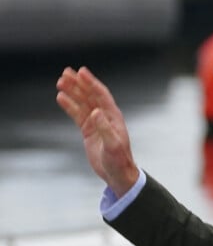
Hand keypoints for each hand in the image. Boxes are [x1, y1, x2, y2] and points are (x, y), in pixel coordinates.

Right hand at [56, 66, 139, 196]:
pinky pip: (77, 114)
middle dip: (79, 83)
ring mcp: (96, 122)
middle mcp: (105, 116)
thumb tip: (95, 112)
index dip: (91, 83)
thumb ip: (104, 128)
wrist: (117, 173)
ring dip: (72, 92)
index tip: (81, 72)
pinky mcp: (88, 130)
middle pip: (90, 95)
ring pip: (82, 103)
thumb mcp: (113, 145)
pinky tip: (61, 98)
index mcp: (113, 116)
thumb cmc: (119, 160)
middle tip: (66, 72)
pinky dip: (69, 106)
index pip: (101, 95)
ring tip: (60, 82)